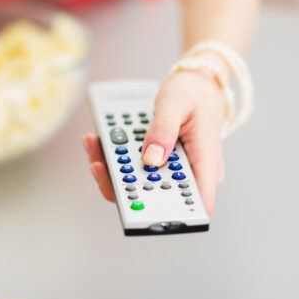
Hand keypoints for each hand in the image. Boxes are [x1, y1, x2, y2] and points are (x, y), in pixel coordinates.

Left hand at [82, 71, 226, 214]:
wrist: (196, 84)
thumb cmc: (193, 94)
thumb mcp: (177, 103)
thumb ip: (164, 130)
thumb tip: (151, 160)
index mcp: (205, 163)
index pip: (196, 203)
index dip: (169, 214)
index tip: (136, 205)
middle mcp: (189, 173)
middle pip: (156, 195)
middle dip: (121, 184)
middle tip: (98, 164)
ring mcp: (171, 169)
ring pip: (139, 182)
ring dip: (112, 167)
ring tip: (93, 143)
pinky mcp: (157, 162)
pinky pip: (134, 167)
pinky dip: (115, 155)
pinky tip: (98, 139)